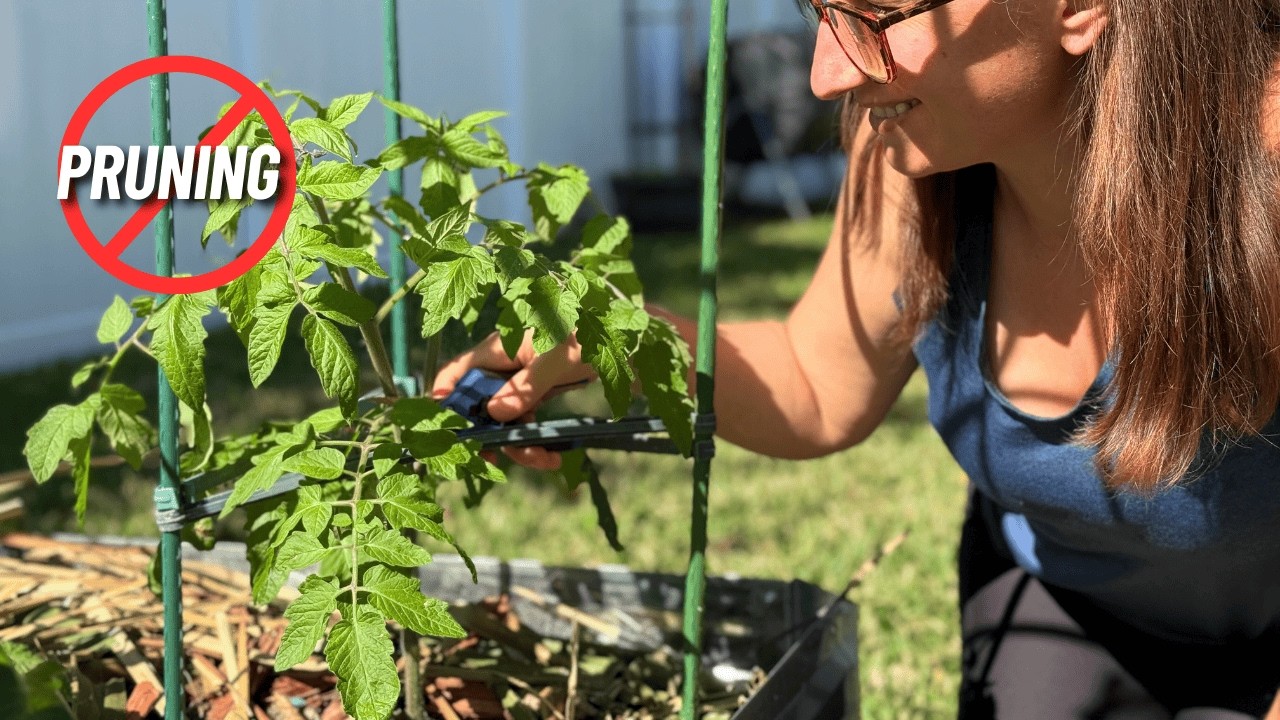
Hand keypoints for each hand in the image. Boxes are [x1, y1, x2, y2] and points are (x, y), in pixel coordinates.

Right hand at [432, 329, 595, 470]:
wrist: (629, 342)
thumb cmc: (589, 337)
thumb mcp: (557, 361)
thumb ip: (525, 387)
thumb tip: (493, 414)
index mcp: (498, 348)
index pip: (455, 374)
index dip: (444, 402)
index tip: (450, 435)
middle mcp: (504, 365)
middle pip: (477, 405)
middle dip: (486, 435)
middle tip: (493, 461)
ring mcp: (520, 380)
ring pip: (503, 420)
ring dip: (517, 444)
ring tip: (544, 460)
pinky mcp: (538, 393)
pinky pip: (525, 422)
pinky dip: (534, 441)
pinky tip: (552, 456)